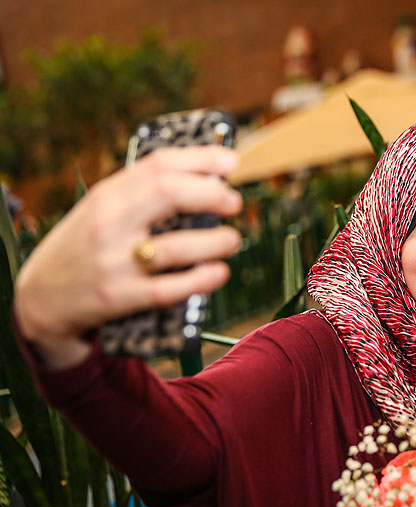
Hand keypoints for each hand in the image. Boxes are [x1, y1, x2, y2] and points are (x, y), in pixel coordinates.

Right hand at [14, 146, 243, 367]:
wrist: (41, 296)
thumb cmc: (87, 246)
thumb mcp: (103, 210)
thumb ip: (145, 195)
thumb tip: (209, 179)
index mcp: (106, 196)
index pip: (158, 165)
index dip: (201, 159)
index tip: (230, 161)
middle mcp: (109, 224)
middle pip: (169, 194)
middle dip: (212, 195)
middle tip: (233, 202)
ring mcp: (114, 261)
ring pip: (177, 247)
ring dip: (216, 242)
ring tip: (231, 240)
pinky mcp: (120, 297)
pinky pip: (169, 288)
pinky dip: (202, 279)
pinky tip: (219, 272)